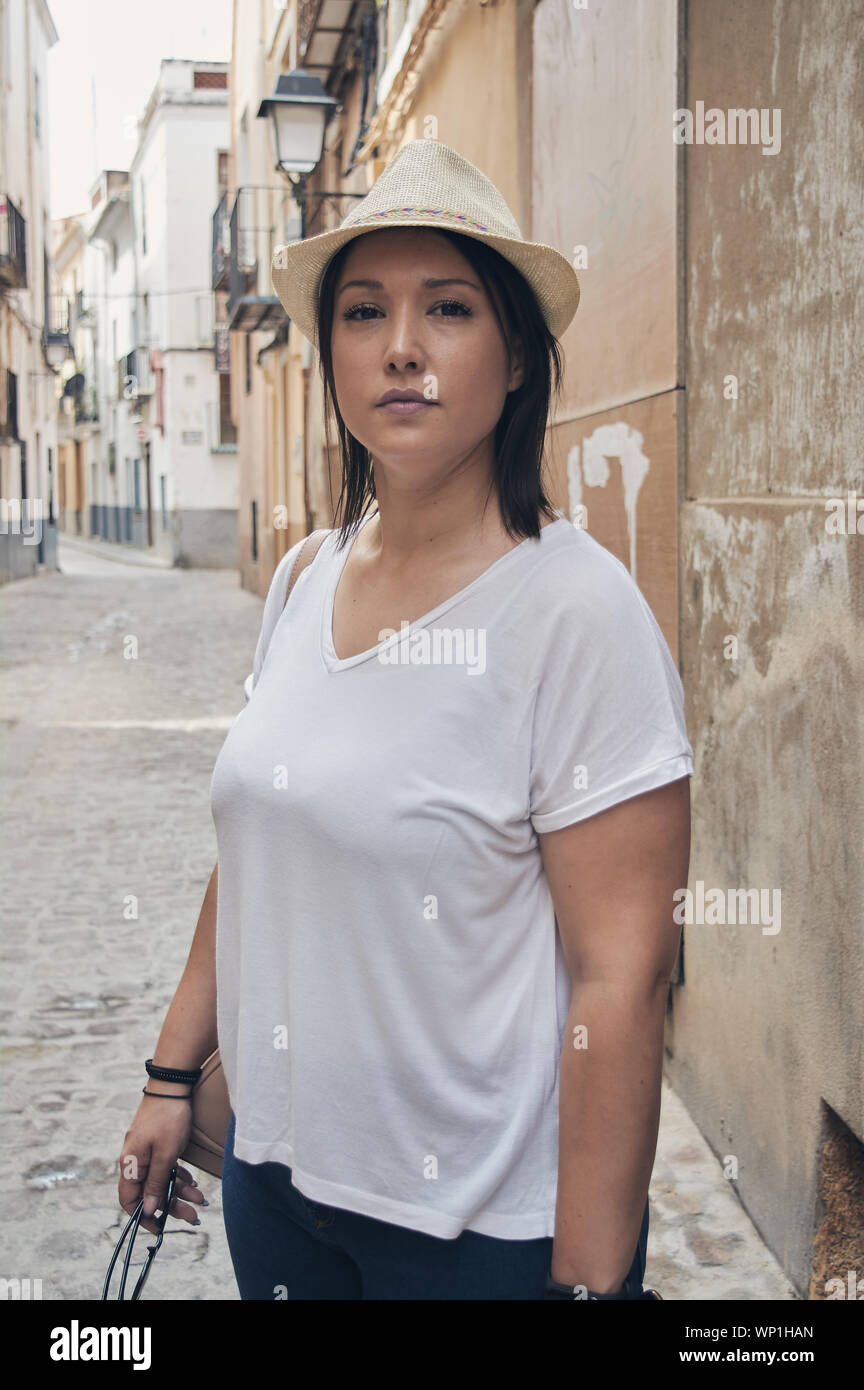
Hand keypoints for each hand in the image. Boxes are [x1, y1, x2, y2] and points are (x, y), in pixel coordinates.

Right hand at [117, 1096, 206, 1235]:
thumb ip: (156, 1183)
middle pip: (150, 1192)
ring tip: (202, 1200)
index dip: (143, 1216)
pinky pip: (166, 1168)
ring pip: (161, 1180)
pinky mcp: (157, 1145)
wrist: (174, 1084)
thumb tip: (148, 1211)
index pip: (129, 1200)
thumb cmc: (168, 1118)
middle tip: (194, 1216)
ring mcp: (146, 1152)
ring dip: (181, 1191)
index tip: (160, 1228)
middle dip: (172, 1206)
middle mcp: (135, 1160)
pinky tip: (193, 1182)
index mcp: (131, 1164)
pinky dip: (179, 1176)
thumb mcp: (165, 1154)